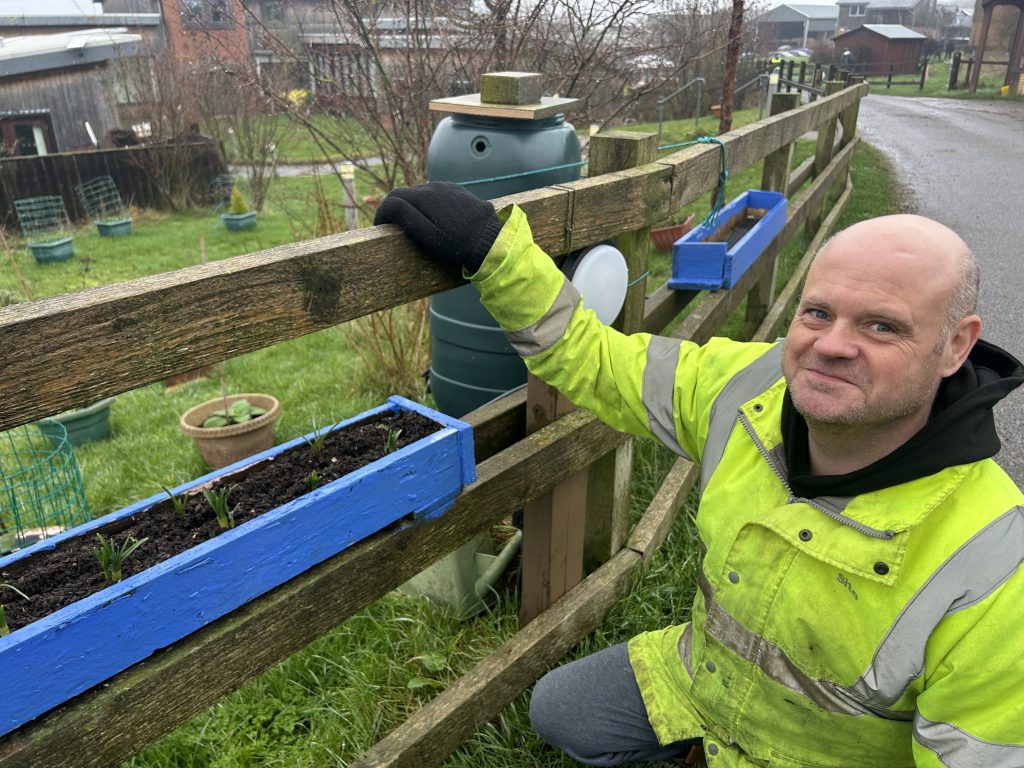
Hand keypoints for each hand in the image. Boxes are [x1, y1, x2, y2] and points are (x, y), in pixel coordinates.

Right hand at [374, 182, 502, 273]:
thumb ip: (406, 217)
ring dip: (413, 207)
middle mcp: (435, 187)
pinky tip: (435, 219)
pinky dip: (429, 205)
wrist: (492, 241)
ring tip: (414, 225)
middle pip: (406, 194)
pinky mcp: (459, 192)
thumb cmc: (457, 244)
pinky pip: (437, 195)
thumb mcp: (428, 235)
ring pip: (421, 194)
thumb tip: (388, 205)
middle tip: (394, 229)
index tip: (381, 229)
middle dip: (396, 209)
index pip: (393, 198)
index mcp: (424, 197)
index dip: (383, 213)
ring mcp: (448, 188)